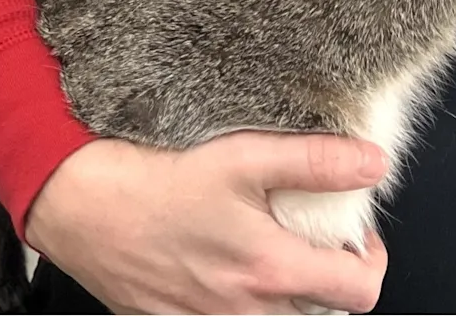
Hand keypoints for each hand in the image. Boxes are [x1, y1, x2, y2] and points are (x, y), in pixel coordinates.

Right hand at [24, 132, 388, 314]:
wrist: (81, 202)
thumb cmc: (156, 177)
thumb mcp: (244, 155)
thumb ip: (316, 162)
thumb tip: (374, 164)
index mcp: (268, 271)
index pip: (358, 292)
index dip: (371, 260)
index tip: (359, 232)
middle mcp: (242, 312)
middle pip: (322, 315)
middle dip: (331, 278)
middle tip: (318, 235)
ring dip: (289, 293)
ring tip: (276, 246)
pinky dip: (243, 303)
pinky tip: (228, 264)